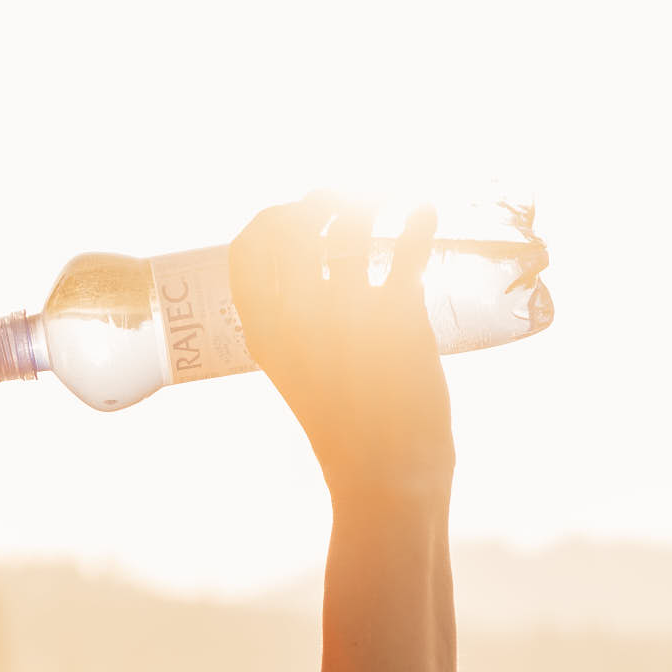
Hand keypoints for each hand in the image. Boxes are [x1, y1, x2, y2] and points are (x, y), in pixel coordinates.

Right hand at [227, 190, 454, 500]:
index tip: (294, 211)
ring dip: (369, 198)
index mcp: (264, 331)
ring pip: (353, 224)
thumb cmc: (342, 425)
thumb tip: (309, 273)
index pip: (248, 249)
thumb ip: (292, 325)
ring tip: (386, 196)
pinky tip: (424, 205)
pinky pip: (407, 248)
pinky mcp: (400, 317)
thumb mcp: (296, 373)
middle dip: (321, 200)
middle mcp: (298, 314)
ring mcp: (347, 311)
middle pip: (299, 223)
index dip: (270, 220)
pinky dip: (418, 217)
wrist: (383, 475)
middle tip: (345, 201)